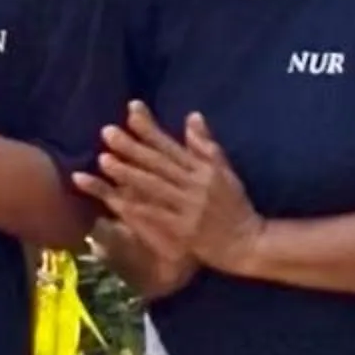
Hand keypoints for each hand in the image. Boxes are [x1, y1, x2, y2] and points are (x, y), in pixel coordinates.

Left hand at [82, 103, 265, 277]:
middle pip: (159, 162)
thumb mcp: (226, 172)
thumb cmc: (236, 207)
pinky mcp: (184, 230)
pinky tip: (115, 200)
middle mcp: (196, 184)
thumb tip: (192, 116)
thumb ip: (206, 146)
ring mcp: (189, 207)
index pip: (172, 145)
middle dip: (131, 146)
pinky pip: (157, 215)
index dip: (150, 128)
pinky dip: (136, 206)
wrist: (250, 243)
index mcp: (205, 168)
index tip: (130, 111)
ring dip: (128, 173)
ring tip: (104, 160)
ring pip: (154, 186)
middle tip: (107, 132)